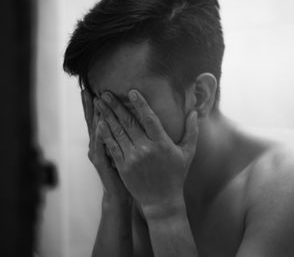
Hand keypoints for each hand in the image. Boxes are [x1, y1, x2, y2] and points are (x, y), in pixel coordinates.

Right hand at [81, 89, 130, 204]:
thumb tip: (133, 120)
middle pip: (93, 121)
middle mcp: (97, 145)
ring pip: (95, 131)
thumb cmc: (126, 171)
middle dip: (90, 105)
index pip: (100, 118)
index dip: (95, 105)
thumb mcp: (124, 150)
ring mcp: (98, 154)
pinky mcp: (102, 163)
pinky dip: (100, 136)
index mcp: (104, 141)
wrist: (121, 194)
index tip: (94, 88)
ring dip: (94, 115)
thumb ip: (125, 135)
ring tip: (93, 100)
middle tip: (86, 89)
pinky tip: (102, 125)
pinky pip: (101, 147)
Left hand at [96, 90, 198, 210]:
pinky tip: (99, 123)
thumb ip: (192, 131)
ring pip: (117, 132)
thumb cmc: (176, 175)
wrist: (162, 201)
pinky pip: (112, 147)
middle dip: (116, 106)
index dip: (141, 104)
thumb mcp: (188, 153)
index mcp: (162, 144)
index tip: (132, 91)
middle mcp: (146, 149)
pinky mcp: (123, 167)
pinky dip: (105, 134)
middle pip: (129, 122)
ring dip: (107, 116)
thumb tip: (194, 112)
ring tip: (100, 103)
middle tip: (106, 93)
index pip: (150, 119)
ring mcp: (132, 158)